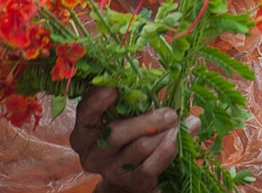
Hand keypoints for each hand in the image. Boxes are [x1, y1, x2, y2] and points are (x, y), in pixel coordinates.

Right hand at [70, 86, 197, 192]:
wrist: (127, 179)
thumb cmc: (127, 136)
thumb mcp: (122, 117)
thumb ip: (134, 100)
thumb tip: (160, 80)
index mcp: (84, 131)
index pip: (86, 112)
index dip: (97, 99)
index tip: (113, 87)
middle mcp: (92, 153)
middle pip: (116, 133)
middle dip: (147, 120)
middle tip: (170, 112)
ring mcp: (110, 170)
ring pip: (140, 147)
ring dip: (163, 133)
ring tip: (177, 123)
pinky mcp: (131, 182)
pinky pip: (151, 165)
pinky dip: (167, 150)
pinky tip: (176, 138)